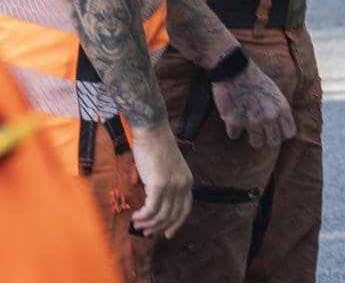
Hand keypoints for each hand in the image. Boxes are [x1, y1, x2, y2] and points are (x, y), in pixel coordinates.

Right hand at [129, 120, 192, 237]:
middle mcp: (183, 184)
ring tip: (137, 225)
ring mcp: (172, 185)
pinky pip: (151, 209)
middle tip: (146, 232)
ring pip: (161, 215)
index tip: (167, 234)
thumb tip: (156, 207)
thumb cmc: (156, 147)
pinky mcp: (159, 185)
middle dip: (159, 227)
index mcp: (187, 180)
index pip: (185, 209)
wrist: (151, 130)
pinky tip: (135, 217)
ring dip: (148, 224)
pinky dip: (143, 216)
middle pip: (172, 215)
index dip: (177, 224)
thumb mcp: (168, 168)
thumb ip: (167, 186)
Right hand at [212, 61, 296, 148]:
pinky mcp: (235, 122)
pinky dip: (232, 129)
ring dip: (250, 136)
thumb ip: (278, 110)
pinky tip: (232, 116)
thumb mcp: (274, 92)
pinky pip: (234, 136)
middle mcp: (269, 117)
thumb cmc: (255, 79)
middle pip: (272, 142)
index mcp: (281, 108)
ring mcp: (253, 121)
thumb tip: (281, 128)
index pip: (289, 133)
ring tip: (246, 123)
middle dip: (265, 138)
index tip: (273, 130)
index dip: (281, 133)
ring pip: (256, 143)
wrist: (234, 69)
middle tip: (258, 131)